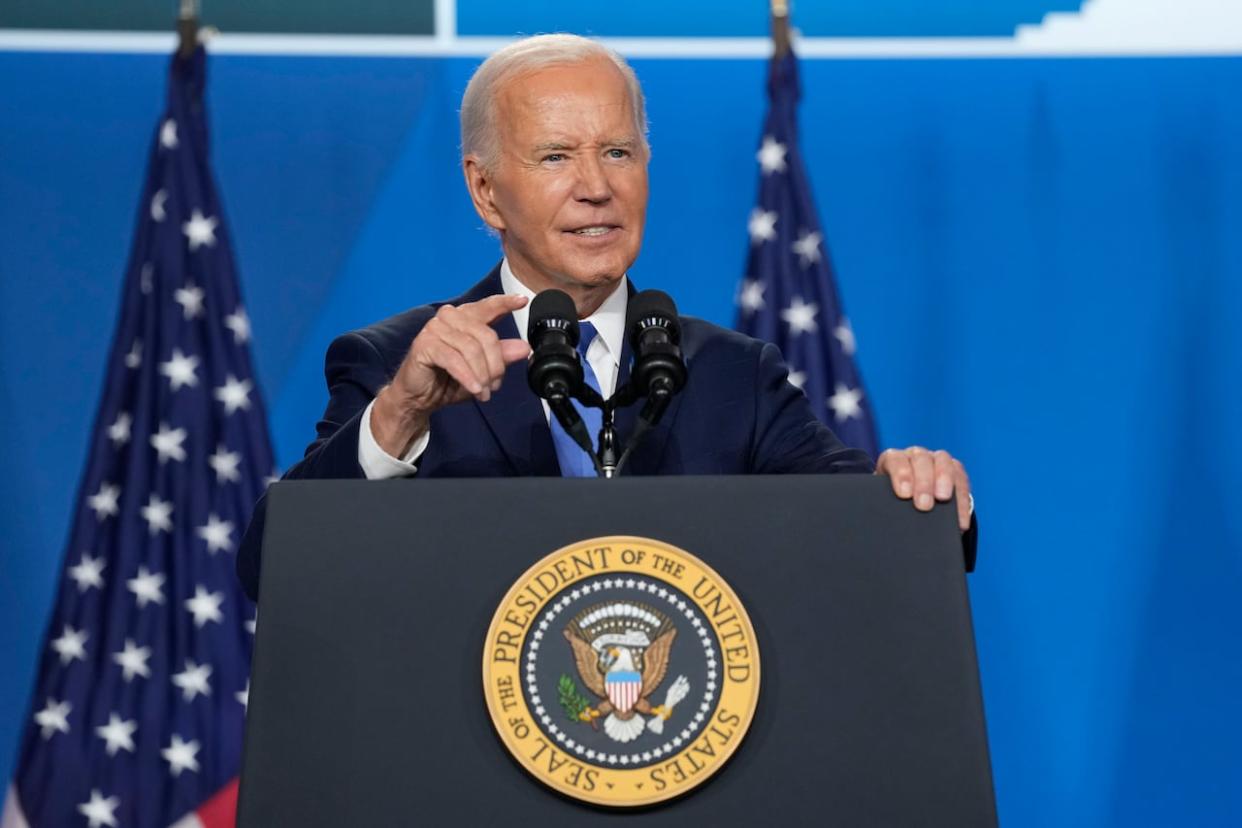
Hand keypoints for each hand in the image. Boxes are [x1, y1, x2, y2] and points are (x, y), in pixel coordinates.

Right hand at [371, 294, 531, 455]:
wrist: (418, 397)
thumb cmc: (448, 380)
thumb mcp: (482, 370)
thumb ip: (501, 357)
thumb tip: (523, 348)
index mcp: (465, 318)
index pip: (488, 306)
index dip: (505, 303)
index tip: (522, 301)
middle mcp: (449, 318)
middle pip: (486, 335)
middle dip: (495, 365)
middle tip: (494, 385)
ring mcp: (435, 329)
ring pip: (471, 348)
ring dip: (481, 375)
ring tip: (483, 392)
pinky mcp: (424, 345)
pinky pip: (454, 360)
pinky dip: (467, 376)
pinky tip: (474, 389)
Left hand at [875, 447, 972, 531]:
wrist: (908, 503)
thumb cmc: (893, 502)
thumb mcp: (885, 500)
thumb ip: (884, 504)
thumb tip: (885, 519)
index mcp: (893, 459)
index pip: (895, 459)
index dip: (901, 474)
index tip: (904, 494)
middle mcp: (915, 455)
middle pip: (921, 460)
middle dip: (923, 483)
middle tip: (924, 505)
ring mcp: (936, 459)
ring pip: (943, 462)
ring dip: (945, 481)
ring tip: (943, 500)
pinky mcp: (954, 470)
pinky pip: (961, 478)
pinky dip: (961, 498)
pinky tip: (960, 517)